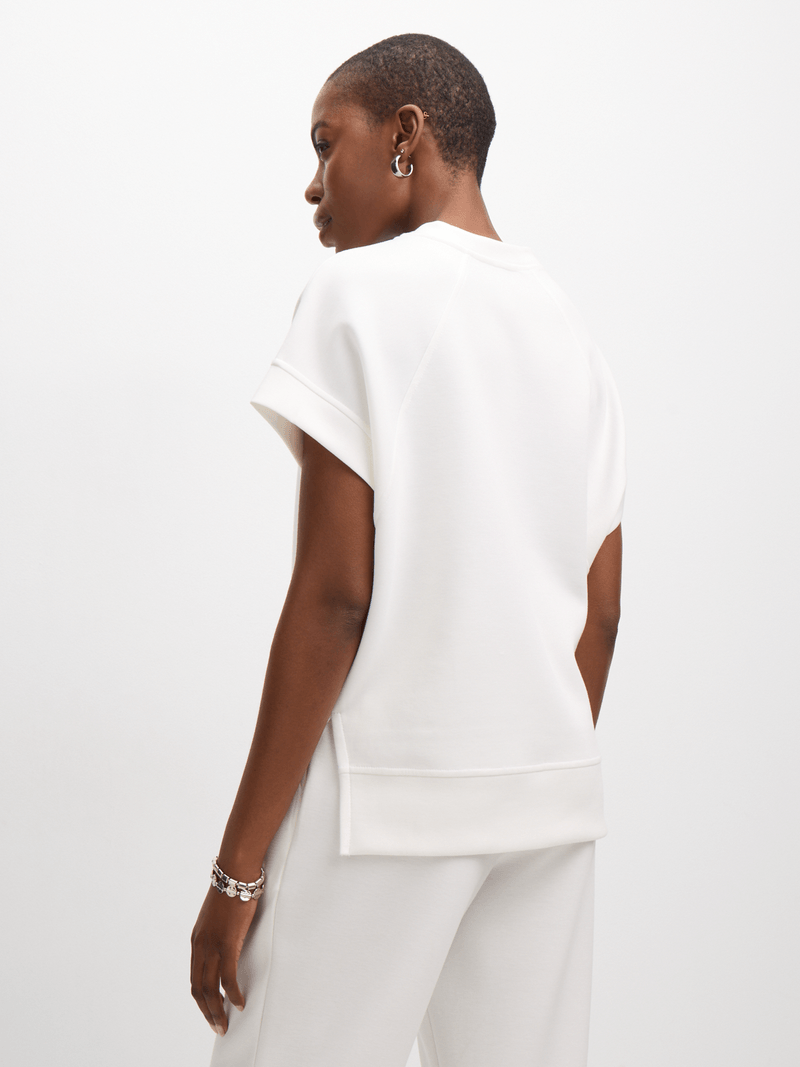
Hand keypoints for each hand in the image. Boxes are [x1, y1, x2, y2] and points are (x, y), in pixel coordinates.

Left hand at [190, 884, 258, 1033]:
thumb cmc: (231, 890)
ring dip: (217, 1009)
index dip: (201, 998)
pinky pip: (228, 978)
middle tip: (217, 1026)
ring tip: (224, 1023)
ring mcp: (212, 946)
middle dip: (207, 1011)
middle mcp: (200, 946)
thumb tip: (228, 943)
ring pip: (210, 988)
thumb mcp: (219, 917)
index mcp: (197, 940)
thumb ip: (219, 933)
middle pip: (199, 988)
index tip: (210, 1010)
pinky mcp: (227, 943)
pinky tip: (239, 1003)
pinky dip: (233, 994)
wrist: (235, 874)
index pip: (195, 977)